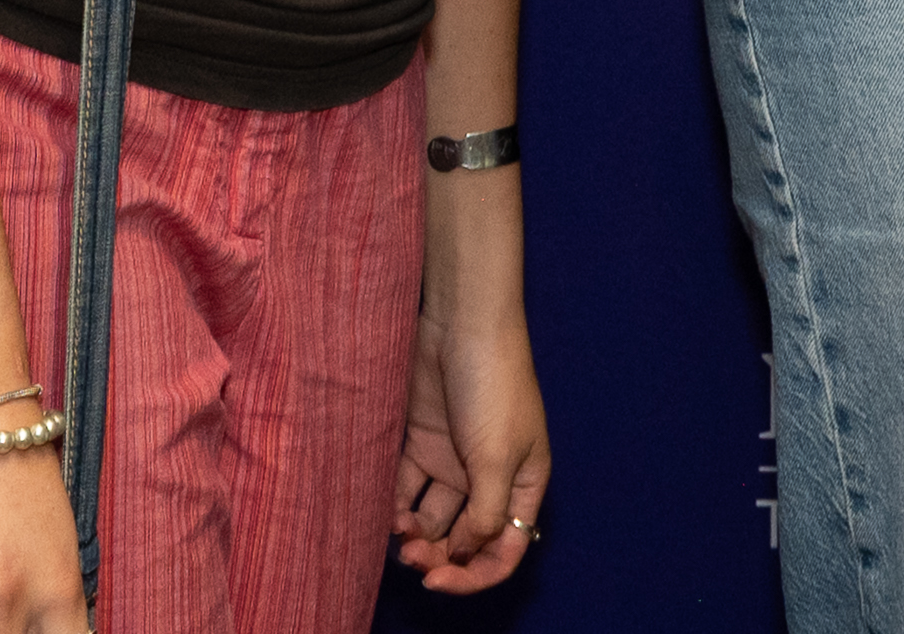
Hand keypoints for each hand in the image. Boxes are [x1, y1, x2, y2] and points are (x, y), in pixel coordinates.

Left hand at [391, 289, 549, 592]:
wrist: (462, 324)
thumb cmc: (494, 385)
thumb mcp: (497, 456)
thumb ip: (484, 512)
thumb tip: (466, 551)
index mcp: (522, 484)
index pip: (505, 549)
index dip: (475, 575)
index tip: (439, 580)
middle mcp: (489, 479)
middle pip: (464, 540)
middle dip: (440, 557)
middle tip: (412, 557)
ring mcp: (453, 462)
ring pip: (432, 520)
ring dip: (415, 535)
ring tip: (397, 530)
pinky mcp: (421, 444)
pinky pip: (404, 490)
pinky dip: (392, 506)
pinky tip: (381, 510)